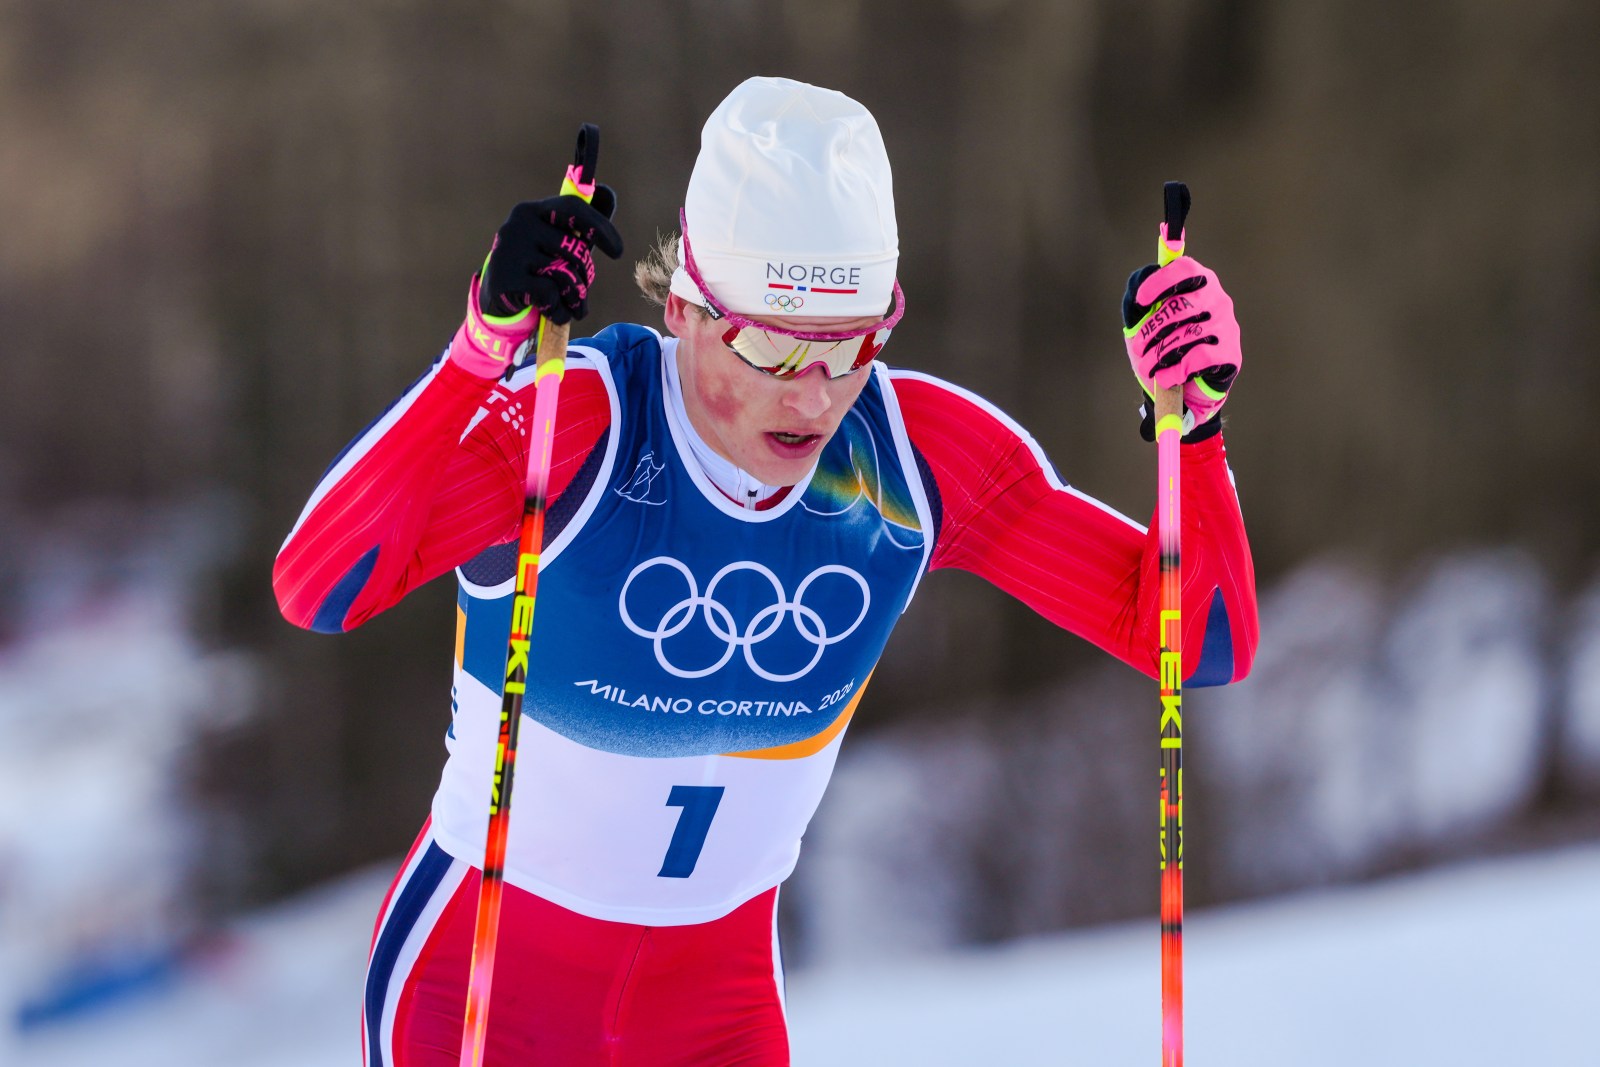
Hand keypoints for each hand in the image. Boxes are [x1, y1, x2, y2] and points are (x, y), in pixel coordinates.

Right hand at [480, 189, 622, 325]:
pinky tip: (556, 312)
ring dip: (576, 297)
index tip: (618, 252)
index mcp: (534, 210)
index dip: (601, 228)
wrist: (497, 294)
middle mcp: (519, 225)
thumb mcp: (557, 242)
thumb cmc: (537, 264)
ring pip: (565, 275)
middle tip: (584, 288)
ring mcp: (510, 251)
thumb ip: (581, 224)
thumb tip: (607, 193)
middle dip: (587, 274)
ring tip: (574, 306)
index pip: (574, 209)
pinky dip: (560, 309)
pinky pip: (550, 294)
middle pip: (574, 249)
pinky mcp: (505, 278)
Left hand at [1121, 256, 1240, 439]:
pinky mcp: (1231, 354)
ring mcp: (1227, 327)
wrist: (1188, 388)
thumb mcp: (1146, 323)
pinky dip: (1174, 371)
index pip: (1185, 270)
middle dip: (1152, 330)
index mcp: (1200, 284)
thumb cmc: (1165, 347)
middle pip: (1181, 306)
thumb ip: (1138, 302)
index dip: (1160, 283)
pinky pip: (1197, 359)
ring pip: (1186, 335)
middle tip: (1139, 347)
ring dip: (1158, 356)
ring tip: (1147, 367)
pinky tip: (1164, 377)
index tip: (1140, 300)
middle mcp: (1218, 301)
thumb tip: (1135, 287)